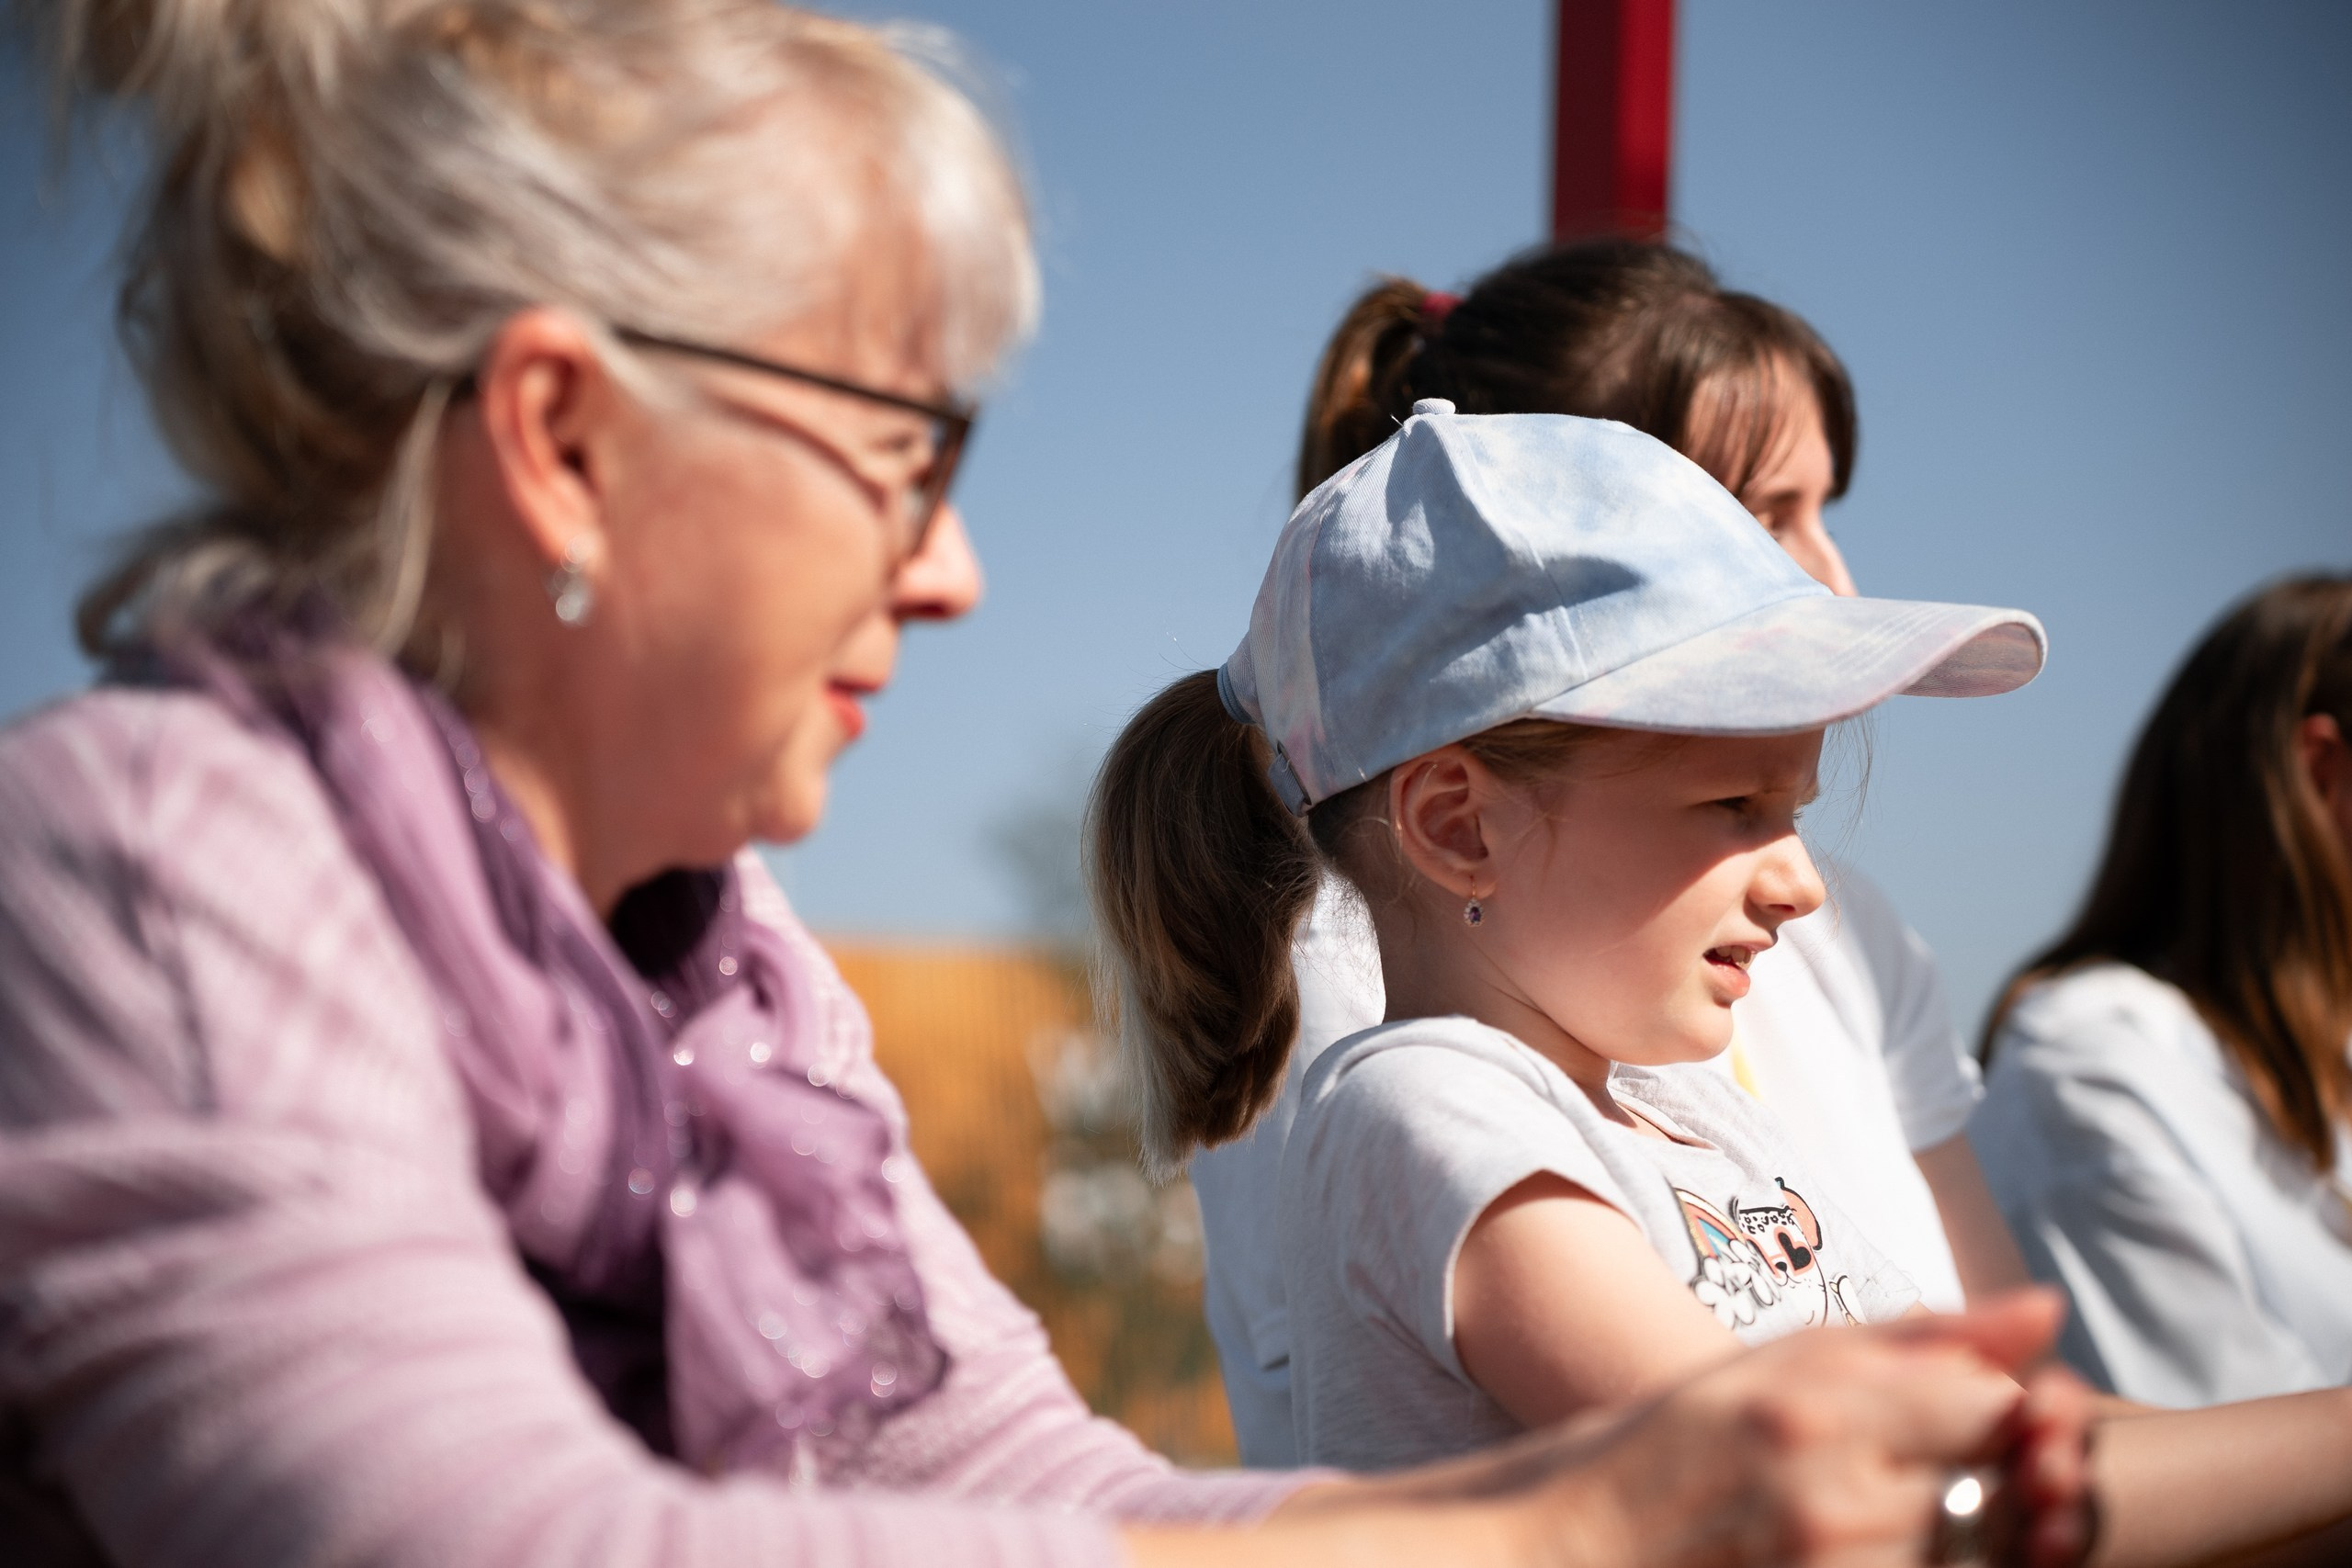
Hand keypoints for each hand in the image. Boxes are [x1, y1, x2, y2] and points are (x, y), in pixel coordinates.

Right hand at [1521, 1292, 2080, 1567]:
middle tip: (1934, 1477)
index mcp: (1816, 1411)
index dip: (2002, 1414)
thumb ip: (1919, 1338)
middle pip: (2002, 1492)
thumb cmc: (1675, 1447)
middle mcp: (1833, 1501)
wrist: (1573, 1550)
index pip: (1993, 1407)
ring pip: (1978, 1554)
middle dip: (2001, 1482)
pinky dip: (1930, 1565)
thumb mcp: (1778, 1365)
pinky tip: (1868, 1547)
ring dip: (1970, 1538)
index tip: (1962, 1418)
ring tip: (1892, 1519)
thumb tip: (2048, 1307)